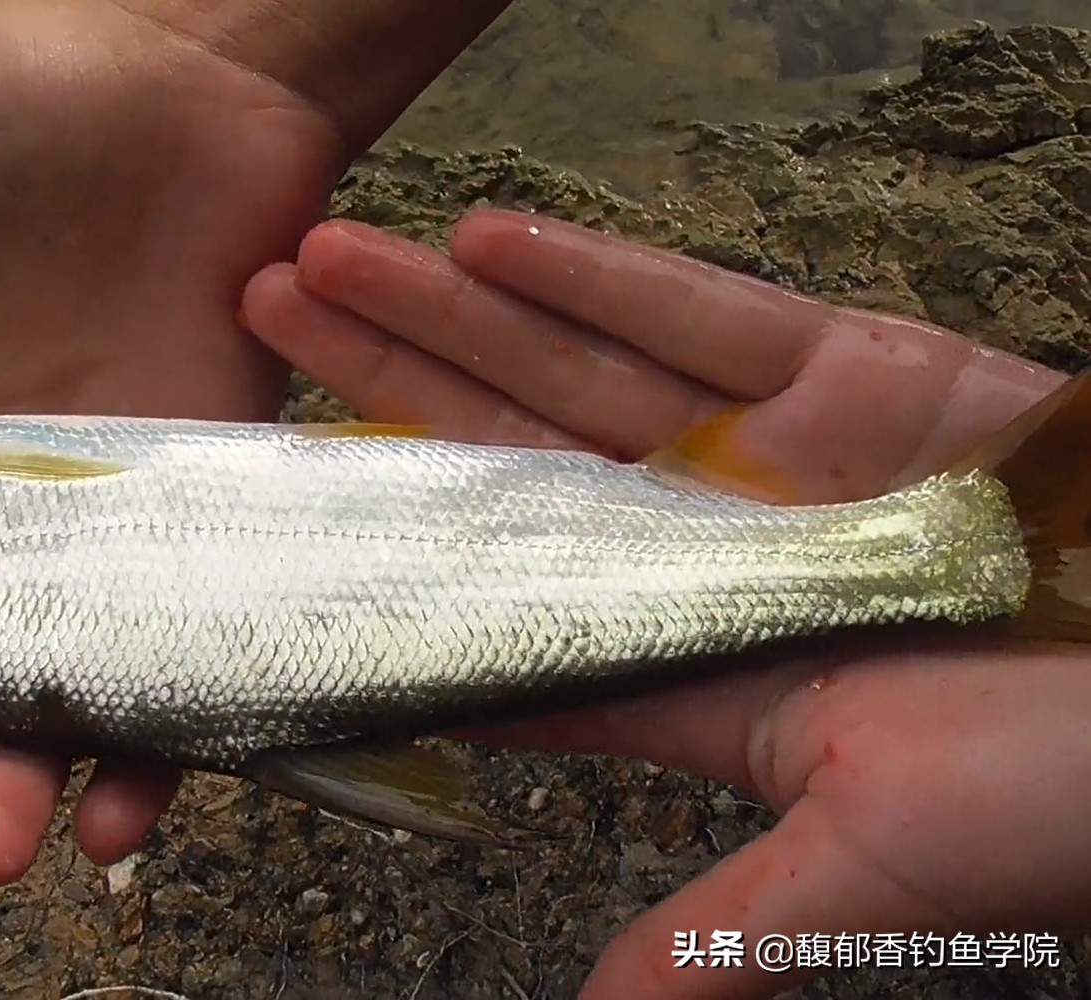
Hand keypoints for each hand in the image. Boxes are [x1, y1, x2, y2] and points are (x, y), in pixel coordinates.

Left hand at [238, 209, 1085, 999]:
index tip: (273, 499)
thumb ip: (719, 933)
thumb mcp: (873, 865)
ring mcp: (760, 454)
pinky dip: (593, 273)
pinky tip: (483, 238)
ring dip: (448, 311)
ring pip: (572, 366)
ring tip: (326, 258)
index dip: (378, 550)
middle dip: (380, 385)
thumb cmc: (1063, 789)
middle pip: (501, 453)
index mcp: (677, 660)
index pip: (489, 601)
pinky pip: (698, 311)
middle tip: (256, 318)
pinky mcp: (845, 372)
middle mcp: (693, 546)